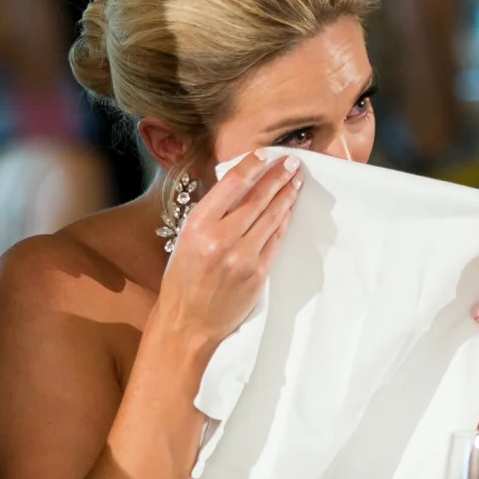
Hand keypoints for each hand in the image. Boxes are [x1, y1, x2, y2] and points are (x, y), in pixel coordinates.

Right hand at [154, 153, 303, 353]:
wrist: (188, 323)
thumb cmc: (182, 282)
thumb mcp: (184, 241)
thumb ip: (210, 216)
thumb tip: (238, 189)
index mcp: (198, 226)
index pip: (232, 185)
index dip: (252, 166)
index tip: (265, 155)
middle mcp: (221, 239)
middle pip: (258, 198)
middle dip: (278, 176)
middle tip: (293, 162)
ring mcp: (243, 256)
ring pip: (272, 216)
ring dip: (287, 195)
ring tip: (296, 180)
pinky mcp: (258, 273)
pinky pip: (275, 239)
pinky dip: (284, 221)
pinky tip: (289, 208)